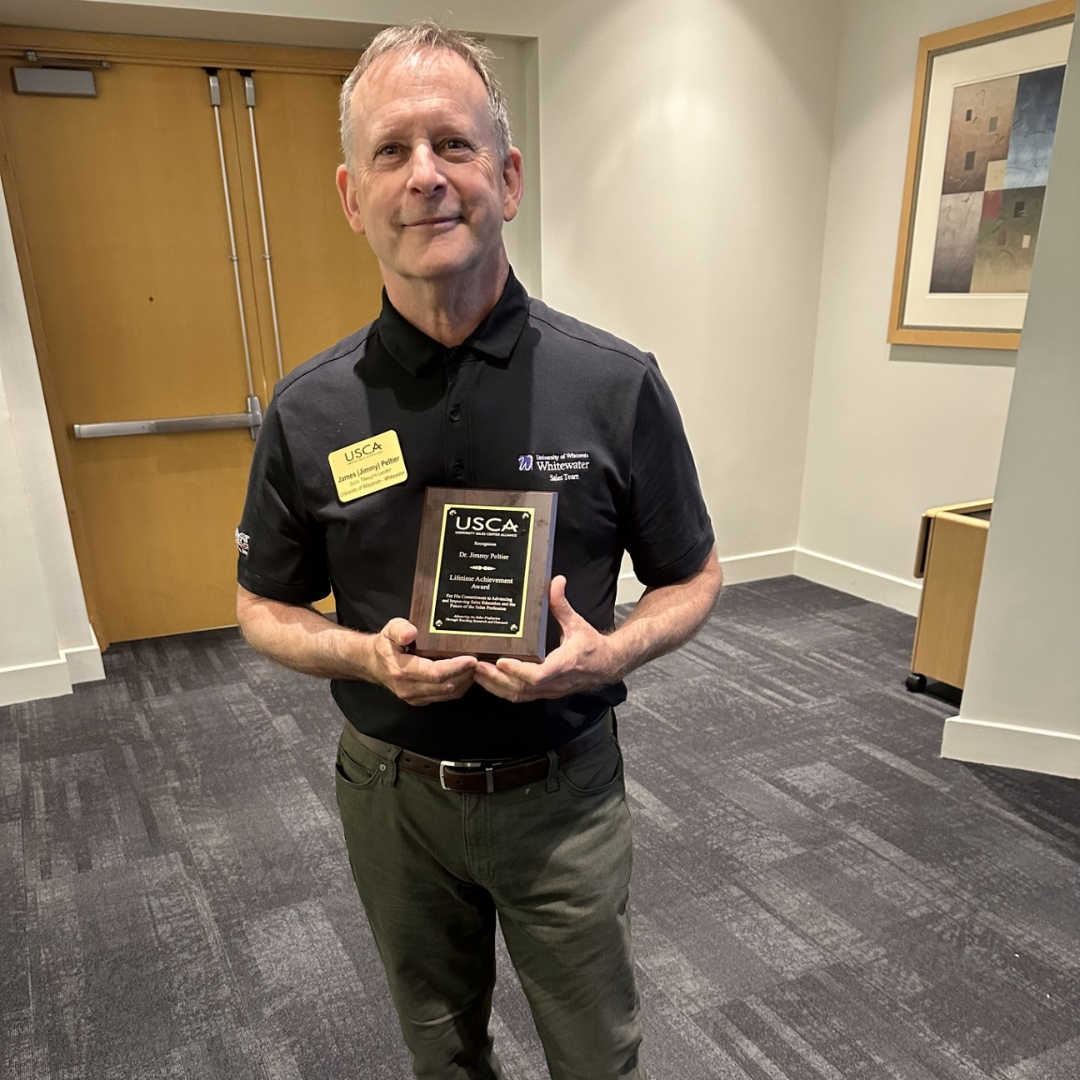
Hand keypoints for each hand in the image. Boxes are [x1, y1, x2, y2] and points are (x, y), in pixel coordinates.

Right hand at [367, 618, 476, 704]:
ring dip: (465, 681)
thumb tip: (411, 633)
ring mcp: (415, 697)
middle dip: (465, 674)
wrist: (374, 663)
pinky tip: (466, 674)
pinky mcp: (421, 700)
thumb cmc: (385, 645)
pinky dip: (459, 686)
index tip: (471, 659)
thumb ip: (400, 629)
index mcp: (401, 671)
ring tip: (477, 667)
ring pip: (447, 693)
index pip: (434, 673)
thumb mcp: (389, 630)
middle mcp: (409, 688)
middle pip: (445, 686)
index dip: (455, 667)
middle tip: (481, 661)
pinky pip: (444, 696)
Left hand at [473, 577, 617, 702]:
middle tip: (477, 665)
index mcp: (564, 664)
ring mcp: (549, 690)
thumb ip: (562, 604)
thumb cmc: (592, 647)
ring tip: (476, 672)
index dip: (518, 670)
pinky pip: (521, 696)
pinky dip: (503, 689)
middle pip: (521, 688)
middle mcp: (555, 682)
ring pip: (518, 696)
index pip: (538, 675)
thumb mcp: (577, 623)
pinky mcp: (544, 693)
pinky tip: (489, 680)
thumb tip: (556, 582)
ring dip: (495, 686)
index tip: (501, 661)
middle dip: (496, 679)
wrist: (607, 666)